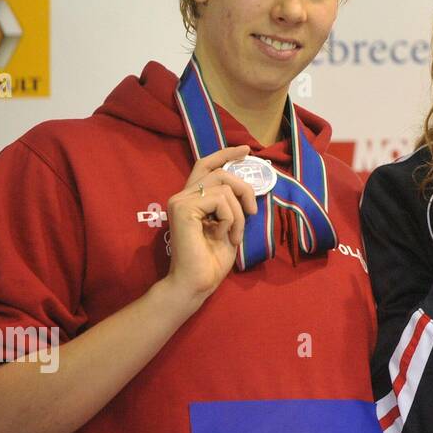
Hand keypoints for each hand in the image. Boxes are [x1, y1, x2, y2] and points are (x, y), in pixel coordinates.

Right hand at [159, 145, 258, 313]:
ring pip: (225, 187)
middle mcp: (182, 196)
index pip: (206, 165)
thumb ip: (232, 206)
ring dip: (238, 213)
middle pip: (221, 173)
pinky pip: (221, 200)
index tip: (246, 150)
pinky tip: (223, 236)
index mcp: (192, 199)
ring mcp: (180, 201)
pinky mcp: (183, 208)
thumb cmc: (211, 261)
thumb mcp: (229, 226)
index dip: (226, 154)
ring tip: (233, 234)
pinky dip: (231, 219)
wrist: (196, 283)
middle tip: (252, 211)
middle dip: (244, 189)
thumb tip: (249, 189)